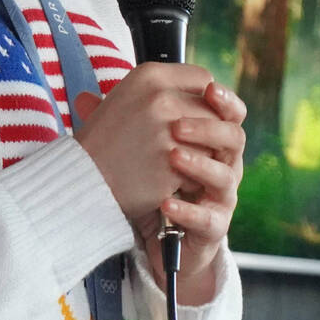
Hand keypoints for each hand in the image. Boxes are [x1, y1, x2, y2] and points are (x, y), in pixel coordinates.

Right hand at [71, 64, 212, 223]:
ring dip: (200, 157)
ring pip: (211, 142)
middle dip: (206, 131)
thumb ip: (165, 91)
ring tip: (177, 165)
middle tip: (187, 146)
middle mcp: (160, 97)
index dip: (204, 98)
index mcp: (149, 76)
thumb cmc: (103, 141)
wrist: (81, 179)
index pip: (203, 78)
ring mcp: (167, 131)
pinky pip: (201, 170)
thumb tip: (210, 86)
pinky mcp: (172, 163)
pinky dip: (190, 180)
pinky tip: (170, 182)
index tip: (195, 114)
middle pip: (212, 111)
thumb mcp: (124, 100)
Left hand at [75, 77, 246, 306]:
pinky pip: (208, 218)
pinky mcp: (213, 226)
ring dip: (200, 165)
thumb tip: (84, 97)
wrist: (159, 231)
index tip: (206, 88)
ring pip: (225, 176)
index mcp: (210, 142)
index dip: (223, 100)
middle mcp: (223, 166)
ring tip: (173, 157)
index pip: (229, 114)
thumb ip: (123, 122)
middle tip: (177, 125)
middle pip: (235, 138)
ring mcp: (220, 197)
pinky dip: (187, 211)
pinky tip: (166, 204)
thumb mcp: (141, 148)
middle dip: (209, 128)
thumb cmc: (153, 182)